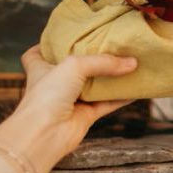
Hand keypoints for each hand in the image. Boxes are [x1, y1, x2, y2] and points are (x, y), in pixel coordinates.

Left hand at [0, 45, 136, 172]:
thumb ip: (103, 62)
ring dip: (112, 76)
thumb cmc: (46, 97)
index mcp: (42, 68)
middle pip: (75, 67)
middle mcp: (56, 83)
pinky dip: (122, 96)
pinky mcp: (85, 115)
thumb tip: (130, 62)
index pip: (36, 55)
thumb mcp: (74, 66)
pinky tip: (136, 89)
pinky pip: (108, 103)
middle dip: (91, 58)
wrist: (43, 135)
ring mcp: (71, 100)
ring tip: (130, 63)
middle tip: (109, 45)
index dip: (47, 46)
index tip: (61, 37)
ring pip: (95, 85)